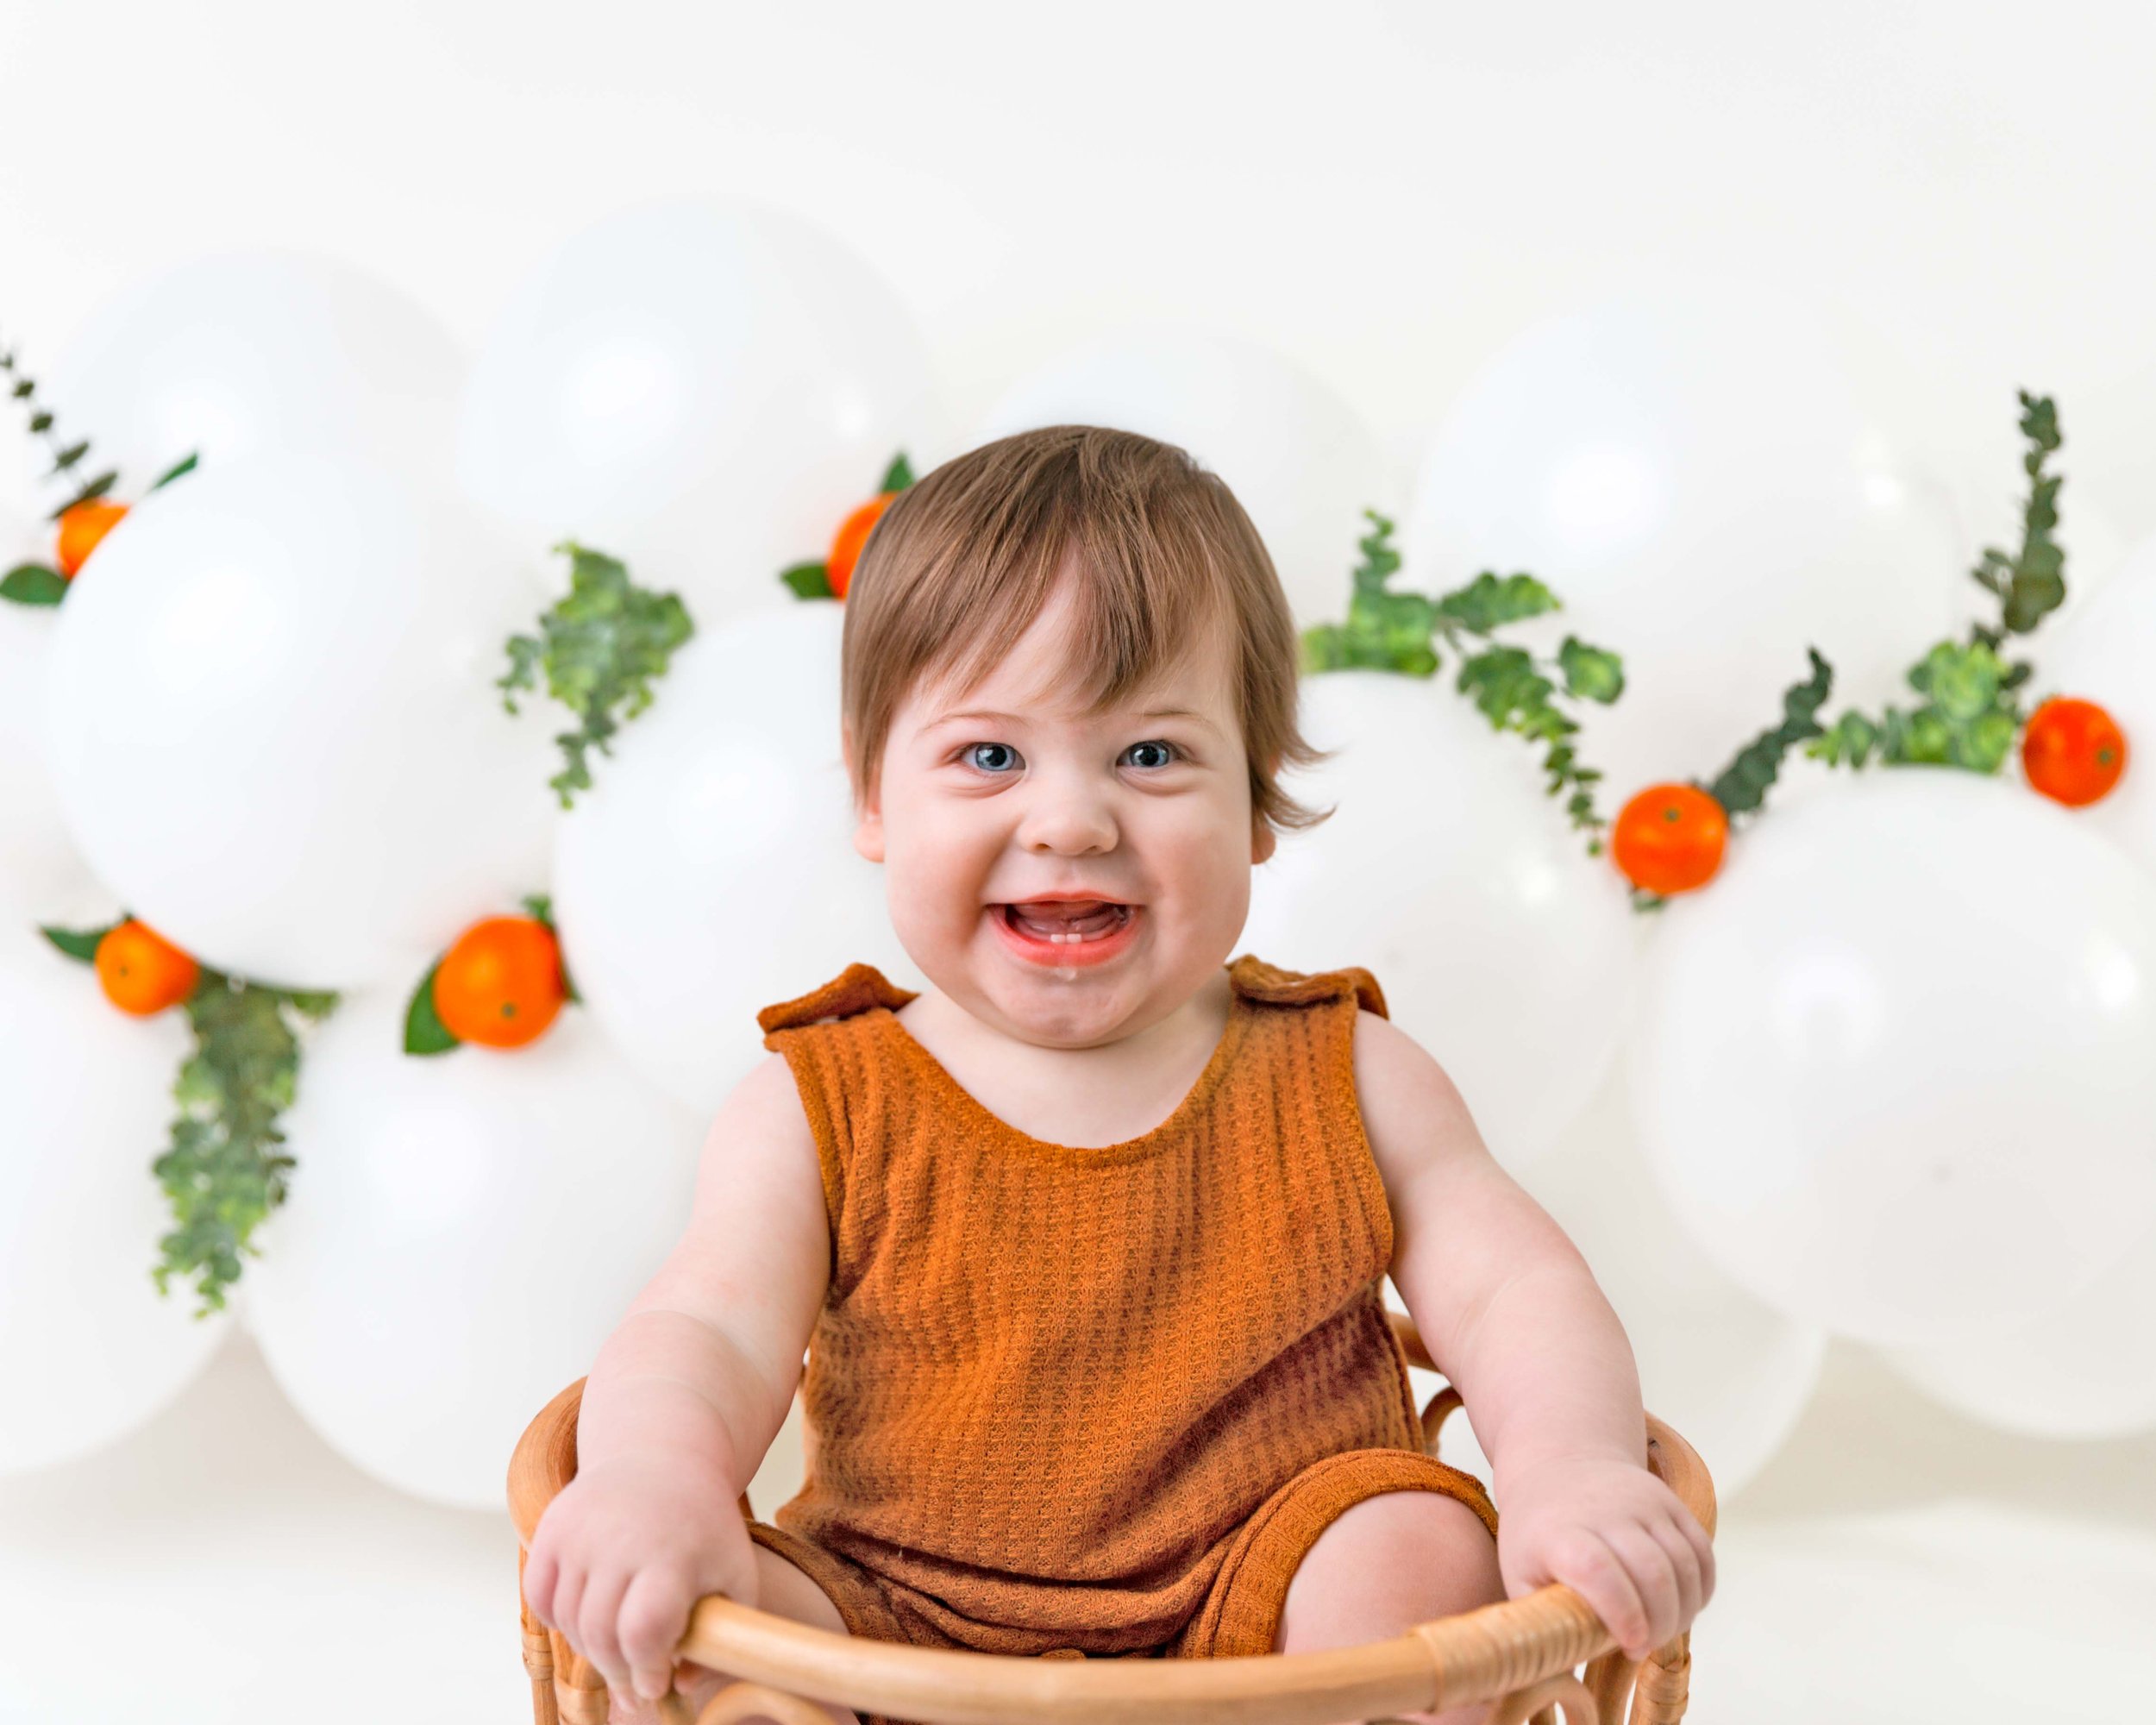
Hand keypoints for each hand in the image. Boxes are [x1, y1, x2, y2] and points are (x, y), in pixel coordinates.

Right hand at [523, 1452, 761, 1702]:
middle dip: (618, 1671)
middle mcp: (620, 1538)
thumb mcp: (734, 1571)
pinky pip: (540, 1598)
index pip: (643, 1630)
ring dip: (591, 1648)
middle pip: (601, 1633)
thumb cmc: (703, 1527)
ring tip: (619, 1645)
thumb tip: (681, 1686)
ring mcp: (580, 1532)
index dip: (647, 1669)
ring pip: (569, 1621)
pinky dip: (559, 1619)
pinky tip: (589, 1617)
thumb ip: (724, 1634)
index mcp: (672, 1551)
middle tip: (634, 1684)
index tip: (658, 1684)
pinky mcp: (552, 1527)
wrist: (662, 1456)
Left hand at [1493, 1454, 1714, 1662]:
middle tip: (1641, 1646)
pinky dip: (1700, 1590)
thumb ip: (1540, 1623)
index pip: (1597, 1569)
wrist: (1562, 1464)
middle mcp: (1606, 1510)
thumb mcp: (1519, 1573)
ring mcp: (1644, 1502)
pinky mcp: (1671, 1503)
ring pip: (1683, 1565)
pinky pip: (1702, 1553)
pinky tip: (1680, 1608)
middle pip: (1651, 1572)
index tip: (1628, 1644)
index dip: (1620, 1612)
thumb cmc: (1538, 1534)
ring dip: (1682, 1611)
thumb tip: (1557, 1684)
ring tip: (1659, 1631)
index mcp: (1560, 1531)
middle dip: (1657, 1623)